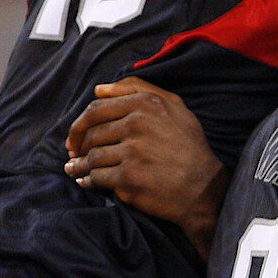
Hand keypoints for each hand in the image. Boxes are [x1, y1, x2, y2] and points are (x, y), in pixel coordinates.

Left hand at [65, 78, 229, 256]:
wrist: (203, 188)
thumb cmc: (189, 146)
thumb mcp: (174, 107)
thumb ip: (138, 89)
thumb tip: (99, 89)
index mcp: (145, 104)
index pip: (96, 109)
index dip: (80, 124)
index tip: (76, 136)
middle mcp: (137, 124)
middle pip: (91, 134)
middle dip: (78, 146)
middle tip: (75, 155)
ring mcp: (132, 152)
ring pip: (91, 156)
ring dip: (80, 165)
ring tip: (76, 170)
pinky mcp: (128, 178)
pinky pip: (97, 177)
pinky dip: (88, 181)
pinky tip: (87, 182)